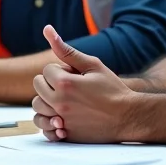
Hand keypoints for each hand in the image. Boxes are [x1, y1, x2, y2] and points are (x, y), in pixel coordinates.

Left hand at [31, 25, 135, 142]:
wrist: (127, 117)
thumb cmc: (112, 89)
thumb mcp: (93, 65)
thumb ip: (67, 50)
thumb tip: (47, 29)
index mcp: (64, 83)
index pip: (47, 70)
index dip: (61, 71)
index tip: (76, 76)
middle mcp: (59, 103)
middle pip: (38, 87)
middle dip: (51, 84)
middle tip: (70, 87)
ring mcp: (61, 121)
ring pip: (37, 107)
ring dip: (48, 101)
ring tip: (66, 101)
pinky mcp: (64, 135)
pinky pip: (45, 127)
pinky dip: (50, 121)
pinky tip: (64, 117)